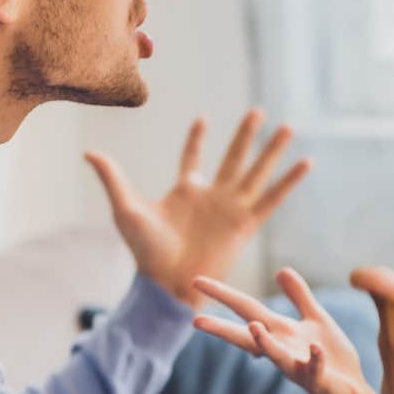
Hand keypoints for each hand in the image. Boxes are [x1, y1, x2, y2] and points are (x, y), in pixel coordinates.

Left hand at [86, 111, 309, 307]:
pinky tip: (305, 163)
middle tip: (258, 111)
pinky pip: (271, 198)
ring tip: (288, 127)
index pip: (193, 157)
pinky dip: (288, 181)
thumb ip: (112, 177)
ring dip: (272, 150)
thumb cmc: (145, 251)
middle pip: (233, 157)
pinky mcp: (245, 223)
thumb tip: (88, 151)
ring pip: (256, 171)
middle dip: (245, 135)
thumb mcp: (125, 207)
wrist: (167, 283)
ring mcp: (231, 208)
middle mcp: (212, 196)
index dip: (197, 139)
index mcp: (186, 191)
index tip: (202, 119)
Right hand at [190, 269, 380, 393]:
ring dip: (265, 343)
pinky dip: (314, 359)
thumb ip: (299, 296)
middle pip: (248, 336)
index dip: (223, 295)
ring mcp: (298, 367)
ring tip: (253, 326)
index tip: (197, 281)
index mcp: (280, 332)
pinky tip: (316, 348)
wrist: (354, 391)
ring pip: (277, 356)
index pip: (247, 310)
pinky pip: (314, 370)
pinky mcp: (319, 380)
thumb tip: (280, 269)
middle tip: (196, 321)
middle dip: (223, 329)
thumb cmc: (333, 358)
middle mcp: (283, 349)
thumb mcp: (315, 319)